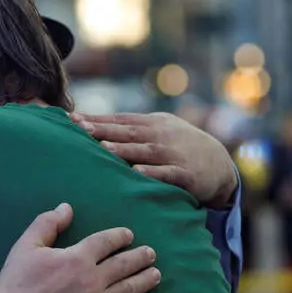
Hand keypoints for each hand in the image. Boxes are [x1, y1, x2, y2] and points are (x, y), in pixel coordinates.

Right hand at [0, 203, 160, 292]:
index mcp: (76, 258)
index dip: (120, 237)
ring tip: (156, 274)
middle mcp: (92, 281)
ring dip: (146, 280)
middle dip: (140, 257)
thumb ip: (47, 224)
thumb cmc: (14, 286)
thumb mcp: (24, 248)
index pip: (106, 242)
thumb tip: (67, 207)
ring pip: (130, 290)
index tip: (129, 236)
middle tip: (150, 254)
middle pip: (124, 265)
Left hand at [71, 112, 238, 208]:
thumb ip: (134, 129)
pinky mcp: (185, 174)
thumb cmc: (181, 147)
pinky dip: (153, 172)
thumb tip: (99, 127)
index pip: (120, 120)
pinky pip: (167, 173)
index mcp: (152, 124)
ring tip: (103, 148)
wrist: (220, 164)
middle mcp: (160, 136)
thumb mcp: (161, 130)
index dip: (97, 119)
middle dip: (103, 130)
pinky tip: (137, 172)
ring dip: (124, 149)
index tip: (72, 119)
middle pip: (128, 132)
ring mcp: (173, 154)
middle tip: (80, 128)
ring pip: (145, 151)